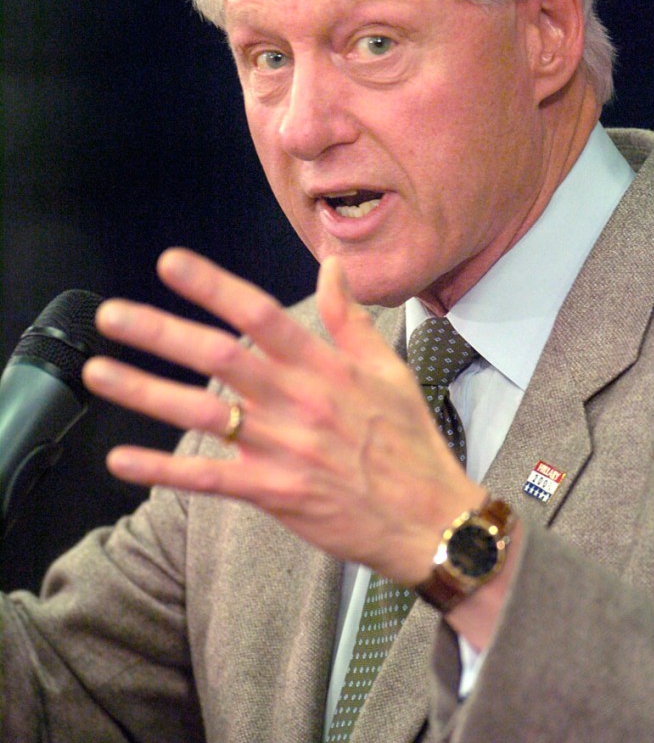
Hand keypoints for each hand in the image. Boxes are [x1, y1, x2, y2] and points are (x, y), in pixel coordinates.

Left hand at [83, 248, 483, 583]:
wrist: (428, 517)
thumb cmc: (408, 439)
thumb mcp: (389, 369)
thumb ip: (351, 318)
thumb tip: (332, 266)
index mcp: (323, 365)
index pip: (259, 313)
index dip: (212, 286)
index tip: (170, 264)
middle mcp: (296, 400)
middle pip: (216, 356)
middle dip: (159, 332)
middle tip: (111, 314)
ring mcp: (281, 447)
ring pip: (201, 413)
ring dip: (145, 391)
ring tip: (99, 371)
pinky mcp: (273, 491)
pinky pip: (208, 479)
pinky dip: (163, 470)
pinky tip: (121, 459)